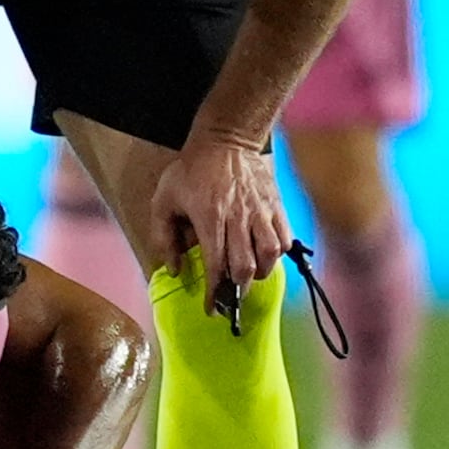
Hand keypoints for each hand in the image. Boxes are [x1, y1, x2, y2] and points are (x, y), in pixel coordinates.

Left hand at [150, 133, 289, 302]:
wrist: (224, 139)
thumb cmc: (190, 171)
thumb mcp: (164, 200)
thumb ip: (164, 238)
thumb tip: (174, 270)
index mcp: (210, 218)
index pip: (216, 265)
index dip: (215, 293)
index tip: (212, 309)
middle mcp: (238, 217)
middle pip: (245, 266)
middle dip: (238, 289)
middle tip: (230, 296)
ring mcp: (260, 211)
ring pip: (269, 254)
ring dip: (260, 274)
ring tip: (248, 276)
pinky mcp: (275, 205)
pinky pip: (285, 238)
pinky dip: (277, 255)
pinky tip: (266, 258)